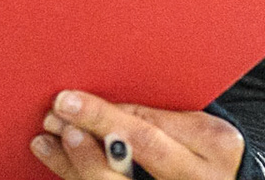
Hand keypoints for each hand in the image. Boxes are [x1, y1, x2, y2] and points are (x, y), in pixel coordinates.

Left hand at [32, 89, 244, 179]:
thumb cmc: (207, 146)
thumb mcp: (200, 124)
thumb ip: (163, 113)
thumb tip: (101, 93)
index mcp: (216, 142)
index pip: (152, 126)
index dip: (105, 114)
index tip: (69, 99)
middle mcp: (201, 176)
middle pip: (141, 152)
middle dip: (93, 131)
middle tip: (57, 115)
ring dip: (78, 161)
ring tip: (48, 139)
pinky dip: (79, 178)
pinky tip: (61, 162)